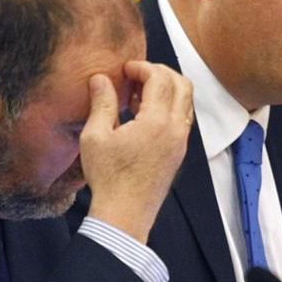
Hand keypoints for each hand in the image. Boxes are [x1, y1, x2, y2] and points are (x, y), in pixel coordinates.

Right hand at [79, 61, 192, 241]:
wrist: (125, 214)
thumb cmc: (108, 178)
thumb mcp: (95, 137)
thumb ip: (101, 103)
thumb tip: (100, 79)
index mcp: (157, 122)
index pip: (160, 78)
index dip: (143, 67)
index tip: (125, 69)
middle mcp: (176, 129)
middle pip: (182, 84)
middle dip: (160, 73)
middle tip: (137, 75)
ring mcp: (181, 142)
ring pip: (185, 102)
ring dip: (166, 90)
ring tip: (136, 96)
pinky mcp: (178, 153)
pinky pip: (182, 119)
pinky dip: (168, 108)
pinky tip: (142, 116)